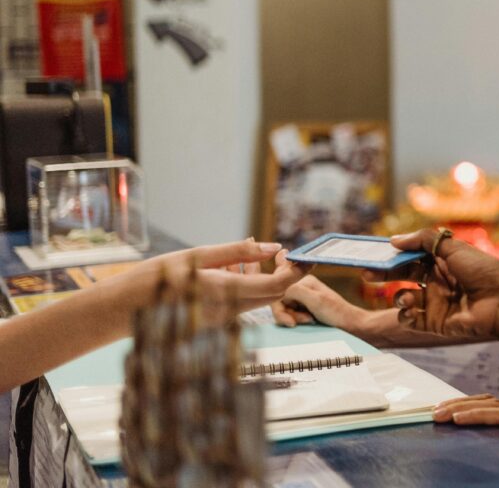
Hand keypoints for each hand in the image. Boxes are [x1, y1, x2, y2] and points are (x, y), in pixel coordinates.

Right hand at [119, 239, 308, 315]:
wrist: (123, 310)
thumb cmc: (156, 278)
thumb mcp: (197, 256)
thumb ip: (238, 252)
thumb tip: (273, 246)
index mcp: (227, 293)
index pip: (278, 286)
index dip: (296, 271)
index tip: (304, 256)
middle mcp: (229, 312)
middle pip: (272, 294)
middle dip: (282, 274)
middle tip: (278, 252)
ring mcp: (222, 321)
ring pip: (256, 299)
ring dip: (260, 279)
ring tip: (241, 259)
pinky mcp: (215, 323)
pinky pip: (240, 303)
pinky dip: (242, 286)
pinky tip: (224, 272)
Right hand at [271, 275, 367, 328]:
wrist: (350, 324)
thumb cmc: (336, 313)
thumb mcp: (315, 300)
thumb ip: (294, 291)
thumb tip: (280, 289)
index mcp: (303, 280)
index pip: (278, 291)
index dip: (280, 307)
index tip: (291, 320)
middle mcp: (301, 286)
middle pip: (279, 301)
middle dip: (288, 314)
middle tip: (306, 320)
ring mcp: (302, 297)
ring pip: (283, 309)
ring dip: (294, 318)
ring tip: (309, 321)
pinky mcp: (304, 307)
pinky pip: (289, 314)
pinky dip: (296, 320)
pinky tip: (308, 322)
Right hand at [367, 228, 498, 339]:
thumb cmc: (483, 271)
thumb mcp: (454, 247)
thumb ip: (423, 240)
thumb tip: (394, 240)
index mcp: (442, 262)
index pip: (411, 256)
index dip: (393, 254)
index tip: (374, 252)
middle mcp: (436, 281)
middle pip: (402, 276)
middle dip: (384, 274)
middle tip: (367, 273)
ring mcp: (434, 302)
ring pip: (403, 299)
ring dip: (399, 298)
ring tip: (407, 298)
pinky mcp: (434, 322)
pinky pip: (410, 320)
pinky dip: (405, 316)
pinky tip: (411, 311)